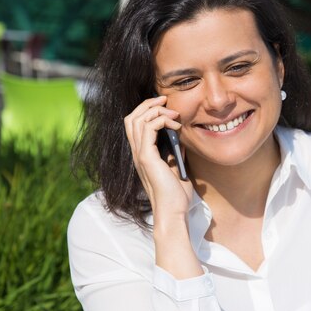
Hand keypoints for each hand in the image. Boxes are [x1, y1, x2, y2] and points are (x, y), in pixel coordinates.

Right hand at [124, 96, 192, 220]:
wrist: (173, 212)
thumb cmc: (176, 195)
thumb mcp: (176, 168)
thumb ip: (174, 153)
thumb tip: (179, 138)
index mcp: (143, 155)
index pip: (134, 125)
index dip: (146, 110)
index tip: (165, 105)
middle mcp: (137, 153)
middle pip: (131, 117)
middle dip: (147, 104)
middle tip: (165, 99)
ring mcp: (140, 155)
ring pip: (137, 119)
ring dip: (156, 110)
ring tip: (173, 112)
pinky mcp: (146, 157)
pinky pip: (149, 128)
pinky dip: (162, 120)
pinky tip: (176, 125)